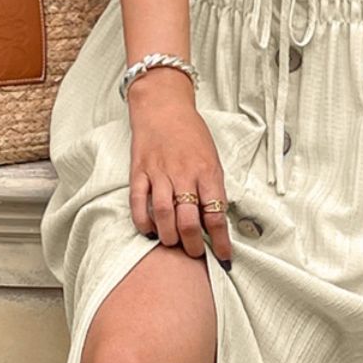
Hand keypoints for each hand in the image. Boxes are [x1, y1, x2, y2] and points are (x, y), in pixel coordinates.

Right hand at [126, 68, 233, 269]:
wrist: (163, 106)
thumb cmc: (191, 134)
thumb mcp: (213, 159)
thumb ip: (213, 189)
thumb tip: (216, 221)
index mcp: (207, 172)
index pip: (216, 214)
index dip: (220, 241)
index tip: (223, 256)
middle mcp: (184, 175)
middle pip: (189, 220)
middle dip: (193, 245)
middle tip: (193, 253)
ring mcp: (159, 174)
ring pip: (164, 215)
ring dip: (169, 236)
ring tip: (172, 243)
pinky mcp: (139, 172)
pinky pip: (138, 203)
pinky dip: (143, 221)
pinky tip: (149, 230)